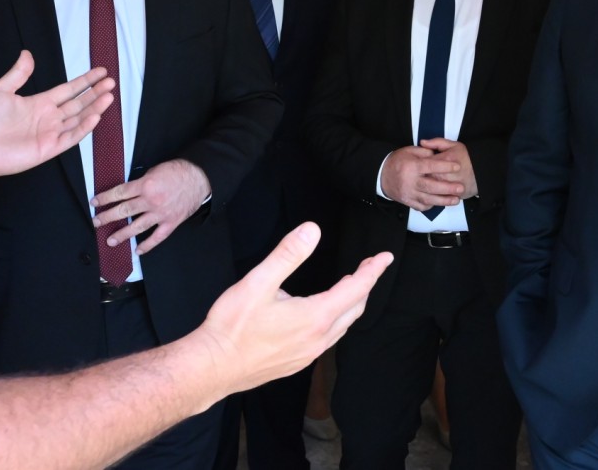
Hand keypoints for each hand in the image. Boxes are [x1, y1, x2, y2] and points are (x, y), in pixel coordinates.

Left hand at [0, 51, 112, 191]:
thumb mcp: (1, 90)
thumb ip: (18, 73)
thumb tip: (27, 53)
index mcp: (41, 104)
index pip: (69, 90)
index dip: (85, 81)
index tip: (100, 72)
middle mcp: (49, 118)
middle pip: (79, 103)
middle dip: (95, 93)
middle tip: (111, 82)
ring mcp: (51, 133)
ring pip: (79, 119)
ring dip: (94, 108)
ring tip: (109, 96)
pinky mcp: (49, 148)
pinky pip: (71, 137)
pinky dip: (84, 128)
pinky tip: (95, 116)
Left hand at [92, 158, 210, 253]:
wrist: (200, 177)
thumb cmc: (178, 171)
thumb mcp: (155, 170)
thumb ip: (141, 182)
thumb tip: (129, 192)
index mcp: (146, 185)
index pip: (119, 193)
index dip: (105, 198)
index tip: (95, 202)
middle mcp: (151, 201)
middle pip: (124, 210)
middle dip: (107, 217)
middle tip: (97, 222)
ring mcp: (161, 214)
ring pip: (137, 227)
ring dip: (122, 234)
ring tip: (110, 240)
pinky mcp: (171, 222)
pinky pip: (157, 237)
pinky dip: (147, 245)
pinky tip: (137, 251)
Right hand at [197, 223, 392, 391]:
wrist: (211, 368)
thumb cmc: (232, 327)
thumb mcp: (258, 283)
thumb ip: (288, 255)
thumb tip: (312, 230)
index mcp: (315, 317)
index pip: (356, 289)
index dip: (372, 271)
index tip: (386, 257)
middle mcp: (318, 339)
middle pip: (355, 309)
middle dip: (365, 284)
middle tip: (369, 265)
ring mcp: (308, 354)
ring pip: (343, 326)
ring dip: (352, 303)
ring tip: (350, 284)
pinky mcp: (297, 362)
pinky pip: (328, 339)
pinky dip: (336, 320)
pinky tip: (324, 314)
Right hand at [381, 145, 462, 212]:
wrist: (381, 175)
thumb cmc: (398, 161)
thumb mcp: (409, 151)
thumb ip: (424, 152)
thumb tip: (437, 155)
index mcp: (412, 166)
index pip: (430, 166)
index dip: (444, 166)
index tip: (457, 166)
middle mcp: (410, 181)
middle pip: (431, 186)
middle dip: (447, 188)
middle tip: (460, 188)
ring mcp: (408, 193)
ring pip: (428, 199)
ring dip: (443, 201)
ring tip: (456, 199)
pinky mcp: (407, 201)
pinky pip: (421, 206)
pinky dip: (432, 205)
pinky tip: (441, 202)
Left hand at [420, 138, 477, 199]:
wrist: (483, 170)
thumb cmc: (467, 157)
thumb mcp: (453, 145)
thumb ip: (436, 143)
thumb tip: (422, 142)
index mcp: (443, 161)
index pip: (424, 163)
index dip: (418, 164)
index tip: (417, 165)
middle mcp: (444, 175)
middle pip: (425, 178)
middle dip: (420, 177)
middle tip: (418, 176)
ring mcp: (448, 187)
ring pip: (430, 190)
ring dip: (425, 188)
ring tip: (423, 185)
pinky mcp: (452, 196)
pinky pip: (439, 198)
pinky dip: (433, 197)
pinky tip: (431, 193)